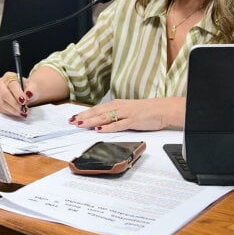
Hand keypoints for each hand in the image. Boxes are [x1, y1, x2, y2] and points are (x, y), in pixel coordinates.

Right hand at [0, 71, 34, 116]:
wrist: (25, 93)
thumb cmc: (27, 88)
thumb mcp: (33, 86)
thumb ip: (32, 89)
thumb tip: (29, 94)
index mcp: (9, 76)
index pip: (12, 85)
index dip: (18, 94)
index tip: (24, 101)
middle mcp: (0, 83)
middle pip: (4, 94)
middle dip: (15, 104)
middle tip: (23, 109)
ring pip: (2, 103)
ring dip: (13, 110)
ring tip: (23, 112)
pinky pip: (1, 109)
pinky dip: (10, 112)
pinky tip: (17, 112)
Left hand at [68, 97, 185, 131]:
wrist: (161, 109)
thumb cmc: (144, 111)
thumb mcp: (126, 110)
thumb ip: (114, 115)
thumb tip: (100, 121)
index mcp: (116, 104)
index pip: (96, 109)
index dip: (84, 113)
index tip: (73, 117)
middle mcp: (119, 107)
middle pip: (98, 112)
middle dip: (84, 117)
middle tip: (71, 121)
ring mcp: (125, 114)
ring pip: (105, 118)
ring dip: (91, 121)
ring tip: (80, 124)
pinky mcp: (133, 121)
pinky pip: (119, 125)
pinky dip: (108, 127)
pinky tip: (100, 130)